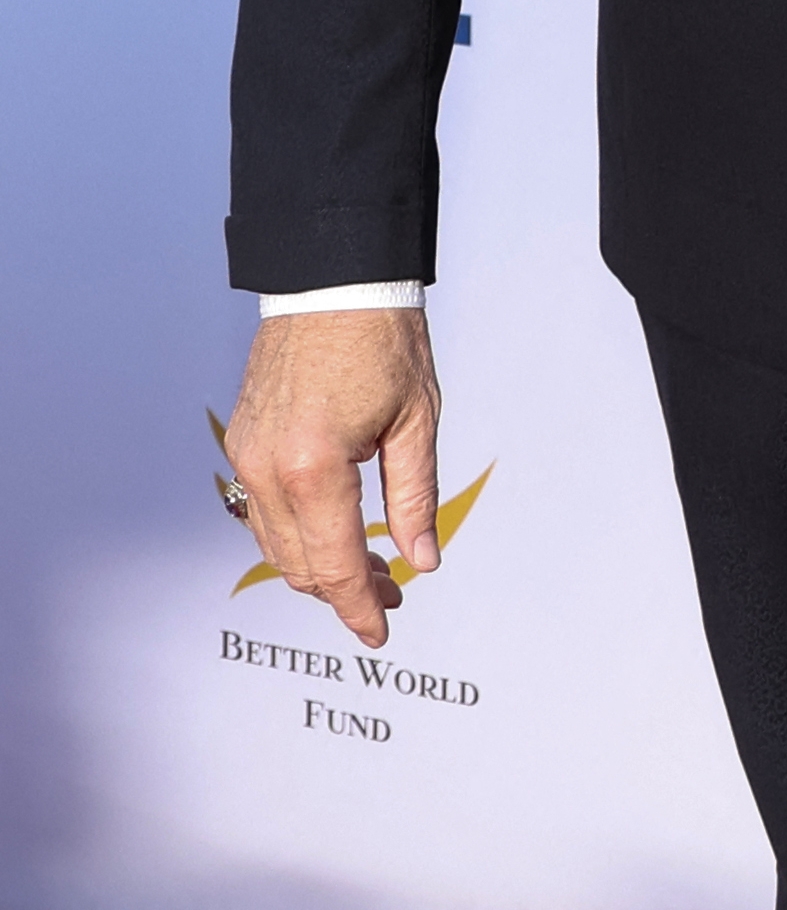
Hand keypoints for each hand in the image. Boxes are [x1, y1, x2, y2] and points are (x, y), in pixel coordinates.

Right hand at [224, 307, 440, 647]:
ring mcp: (245, 455)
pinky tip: (331, 530)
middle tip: (391, 593)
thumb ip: (415, 497)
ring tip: (368, 567)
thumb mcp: (416, 419)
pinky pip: (259, 510)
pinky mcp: (241, 439)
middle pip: (299, 564)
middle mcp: (267, 469)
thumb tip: (422, 560)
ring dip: (316, 566)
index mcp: (314, 469)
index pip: (335, 565)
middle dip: (344, 591)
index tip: (381, 631)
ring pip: (274, 544)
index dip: (360, 606)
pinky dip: (293, 534)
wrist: (332, 278)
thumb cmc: (381, 338)